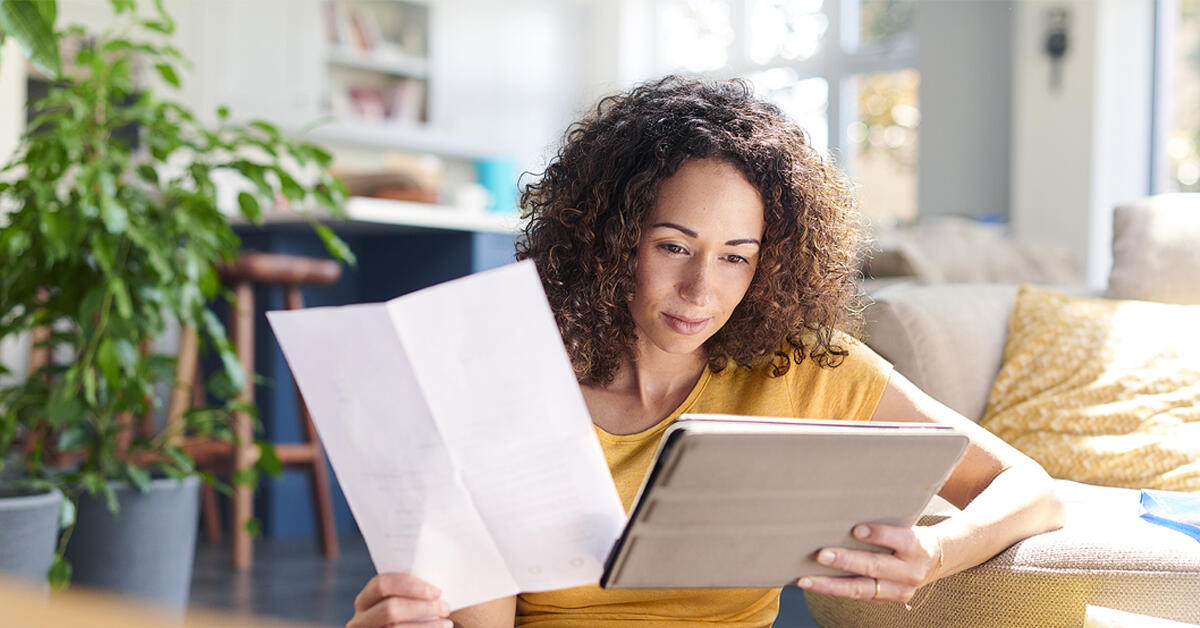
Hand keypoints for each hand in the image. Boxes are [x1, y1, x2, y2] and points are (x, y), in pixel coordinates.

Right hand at [347, 573, 452, 627]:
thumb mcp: (400, 602)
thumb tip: (437, 584)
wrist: (400, 627)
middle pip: (390, 609)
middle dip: (422, 608)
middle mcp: (359, 620)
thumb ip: (409, 592)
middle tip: (445, 607)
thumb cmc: (405, 615)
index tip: (437, 592)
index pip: (381, 584)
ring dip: (428, 626)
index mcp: (365, 600)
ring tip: (447, 622)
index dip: (410, 586)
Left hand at [796, 523, 941, 604]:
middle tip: (821, 554)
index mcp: (917, 546)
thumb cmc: (910, 533)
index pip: (899, 539)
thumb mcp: (906, 523)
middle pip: (875, 566)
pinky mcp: (886, 600)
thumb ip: (883, 519)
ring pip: (862, 589)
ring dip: (830, 585)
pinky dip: (833, 590)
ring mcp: (899, 590)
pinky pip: (858, 596)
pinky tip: (813, 584)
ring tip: (806, 580)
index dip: (878, 534)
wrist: (935, 559)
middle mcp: (910, 572)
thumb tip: (844, 507)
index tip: (856, 529)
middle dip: (846, 561)